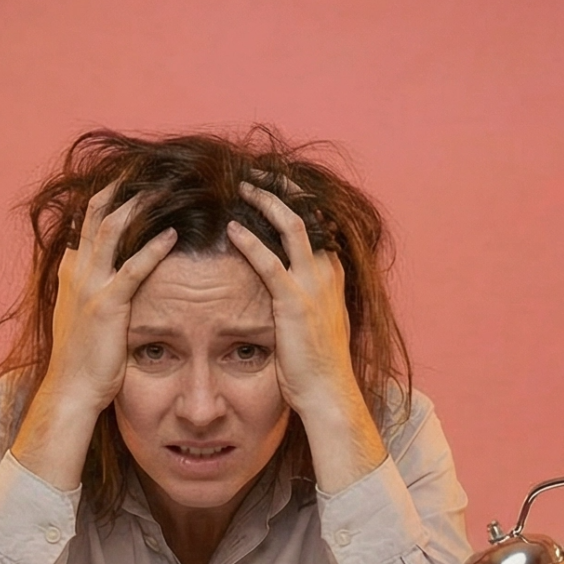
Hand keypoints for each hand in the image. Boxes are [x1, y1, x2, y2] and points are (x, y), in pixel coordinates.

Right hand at [12, 180, 179, 489]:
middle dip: (119, 188)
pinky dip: (153, 249)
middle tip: (144, 166)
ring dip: (136, 205)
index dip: (105, 201)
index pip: (86, 225)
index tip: (127, 182)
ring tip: (161, 186)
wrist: (71, 389)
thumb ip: (84, 290)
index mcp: (72, 274)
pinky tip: (172, 235)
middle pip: (95, 215)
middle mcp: (77, 273)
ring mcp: (89, 287)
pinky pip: (132, 269)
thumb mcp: (78, 316)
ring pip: (110, 230)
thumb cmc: (81, 359)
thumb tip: (91, 272)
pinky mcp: (107, 305)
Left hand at [224, 179, 385, 488]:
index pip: (316, 223)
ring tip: (244, 185)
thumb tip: (285, 290)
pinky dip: (251, 242)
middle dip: (283, 189)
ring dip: (267, 202)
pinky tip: (232, 229)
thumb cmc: (315, 363)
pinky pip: (270, 263)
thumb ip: (303, 298)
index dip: (296, 200)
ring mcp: (312, 285)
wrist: (327, 391)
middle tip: (257, 172)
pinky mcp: (293, 303)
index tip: (274, 183)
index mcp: (331, 273)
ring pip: (293, 227)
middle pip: (308, 214)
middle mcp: (327, 272)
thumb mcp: (313, 321)